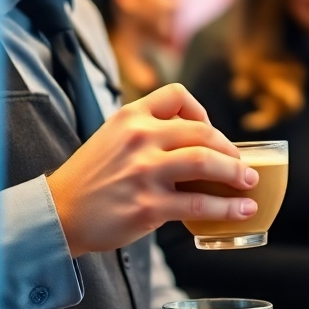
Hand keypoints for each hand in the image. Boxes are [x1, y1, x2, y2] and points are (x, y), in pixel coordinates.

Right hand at [46, 84, 257, 257]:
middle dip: (229, 148)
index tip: (210, 131)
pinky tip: (243, 209)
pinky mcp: (149, 206)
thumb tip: (194, 140)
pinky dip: (228, 207)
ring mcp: (145, 172)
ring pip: (206, 163)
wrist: (59, 213)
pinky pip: (200, 204)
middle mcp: (139, 138)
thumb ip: (146, 131)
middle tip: (241, 163)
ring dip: (236, 172)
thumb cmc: (90, 177)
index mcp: (130, 116)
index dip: (202, 111)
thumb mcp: (112, 137)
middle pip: (202, 131)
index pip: (177, 95)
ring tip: (249, 181)